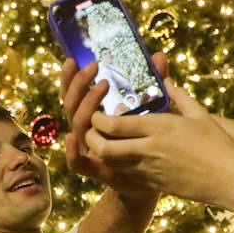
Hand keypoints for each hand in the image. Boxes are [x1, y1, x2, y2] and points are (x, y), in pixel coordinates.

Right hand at [58, 53, 169, 198]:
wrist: (162, 176)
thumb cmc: (154, 139)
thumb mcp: (153, 108)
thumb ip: (152, 83)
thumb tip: (158, 56)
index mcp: (96, 115)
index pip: (76, 94)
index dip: (72, 78)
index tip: (75, 59)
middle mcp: (88, 130)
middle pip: (71, 105)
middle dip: (78, 85)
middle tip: (93, 67)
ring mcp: (90, 150)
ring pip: (76, 127)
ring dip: (84, 106)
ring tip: (101, 87)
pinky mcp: (96, 170)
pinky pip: (77, 163)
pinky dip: (72, 151)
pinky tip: (74, 136)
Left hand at [82, 80, 233, 209]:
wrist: (228, 179)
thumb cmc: (217, 144)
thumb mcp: (200, 115)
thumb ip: (179, 96)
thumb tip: (167, 82)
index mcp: (158, 128)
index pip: (113, 125)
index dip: (97, 120)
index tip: (97, 113)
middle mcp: (148, 149)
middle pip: (103, 147)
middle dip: (90, 139)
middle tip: (92, 130)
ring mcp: (148, 169)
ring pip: (111, 163)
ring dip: (102, 152)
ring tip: (104, 141)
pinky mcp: (152, 183)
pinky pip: (127, 172)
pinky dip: (120, 163)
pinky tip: (125, 154)